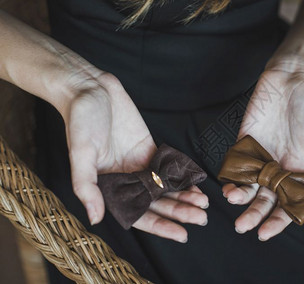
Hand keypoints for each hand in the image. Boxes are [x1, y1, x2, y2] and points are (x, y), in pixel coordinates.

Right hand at [62, 71, 207, 242]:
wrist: (91, 88)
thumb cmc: (80, 120)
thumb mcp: (81, 153)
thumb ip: (86, 186)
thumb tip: (95, 219)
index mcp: (108, 187)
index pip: (138, 214)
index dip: (160, 226)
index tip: (182, 234)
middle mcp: (125, 180)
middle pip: (156, 203)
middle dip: (179, 212)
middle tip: (201, 219)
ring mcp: (138, 164)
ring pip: (165, 187)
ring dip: (184, 197)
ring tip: (203, 205)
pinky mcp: (149, 148)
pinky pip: (168, 167)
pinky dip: (182, 176)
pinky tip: (197, 184)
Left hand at [222, 60, 303, 240]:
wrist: (295, 77)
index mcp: (300, 173)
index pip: (287, 205)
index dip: (277, 221)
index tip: (265, 233)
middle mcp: (279, 169)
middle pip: (264, 200)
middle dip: (253, 215)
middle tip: (242, 226)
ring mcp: (261, 156)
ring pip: (247, 185)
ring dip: (239, 196)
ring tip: (233, 200)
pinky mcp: (245, 142)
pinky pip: (236, 164)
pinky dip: (231, 174)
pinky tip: (226, 182)